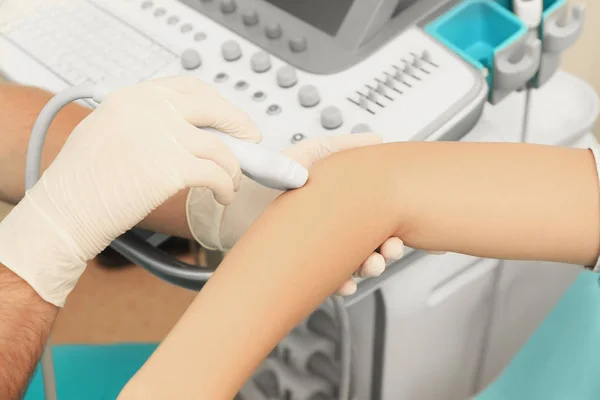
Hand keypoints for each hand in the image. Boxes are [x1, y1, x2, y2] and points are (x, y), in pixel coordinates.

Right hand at [0, 76, 260, 305]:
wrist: (65, 211)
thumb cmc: (82, 180)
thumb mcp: (109, 130)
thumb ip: (145, 121)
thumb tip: (188, 130)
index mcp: (135, 96)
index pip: (191, 88)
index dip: (217, 104)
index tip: (231, 118)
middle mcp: (151, 109)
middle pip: (215, 109)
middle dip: (240, 126)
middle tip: (252, 141)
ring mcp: (165, 137)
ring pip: (222, 149)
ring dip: (234, 169)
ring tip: (231, 184)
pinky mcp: (174, 168)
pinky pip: (218, 175)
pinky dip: (227, 188)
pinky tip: (223, 197)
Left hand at [186, 134, 405, 295]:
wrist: (238, 201)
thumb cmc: (275, 177)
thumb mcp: (310, 155)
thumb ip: (343, 147)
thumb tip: (377, 139)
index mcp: (346, 206)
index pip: (378, 220)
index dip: (394, 229)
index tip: (398, 234)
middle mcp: (337, 228)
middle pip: (373, 245)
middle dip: (386, 252)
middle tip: (388, 251)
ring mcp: (322, 249)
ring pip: (355, 266)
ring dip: (368, 269)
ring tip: (369, 265)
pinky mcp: (306, 267)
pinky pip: (329, 282)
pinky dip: (341, 285)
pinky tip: (345, 284)